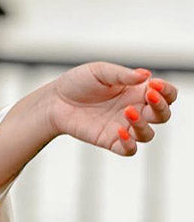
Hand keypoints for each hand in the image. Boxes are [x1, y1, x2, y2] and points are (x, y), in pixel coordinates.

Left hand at [49, 62, 177, 155]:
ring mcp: (123, 127)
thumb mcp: (100, 71)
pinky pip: (129, 149)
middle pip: (162, 115)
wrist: (54, 101)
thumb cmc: (78, 82)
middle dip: (161, 107)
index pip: (166, 95)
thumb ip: (122, 75)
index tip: (153, 85)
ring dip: (143, 125)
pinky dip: (129, 143)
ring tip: (127, 111)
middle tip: (147, 95)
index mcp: (137, 91)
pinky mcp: (110, 141)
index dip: (166, 91)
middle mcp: (135, 110)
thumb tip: (146, 76)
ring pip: (148, 134)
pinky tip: (120, 131)